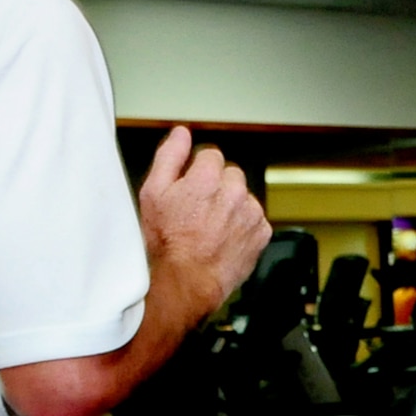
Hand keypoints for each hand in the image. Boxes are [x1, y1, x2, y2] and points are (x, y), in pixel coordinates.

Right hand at [137, 126, 270, 331]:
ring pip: (243, 197)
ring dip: (231, 207)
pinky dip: (244, 226)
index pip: (210, 156)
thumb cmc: (166, 242)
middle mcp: (234, 191)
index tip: (190, 192)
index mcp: (207, 176)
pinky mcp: (262, 233)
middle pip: (230, 175)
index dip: (197, 173)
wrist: (186, 282)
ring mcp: (251, 212)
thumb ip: (169, 156)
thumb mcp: (153, 193)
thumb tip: (181, 133)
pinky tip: (225, 239)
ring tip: (211, 229)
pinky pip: (255, 219)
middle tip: (199, 212)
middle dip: (217, 188)